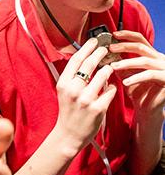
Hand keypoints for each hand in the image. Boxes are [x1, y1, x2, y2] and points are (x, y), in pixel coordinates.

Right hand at [55, 38, 116, 153]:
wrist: (69, 133)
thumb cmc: (68, 110)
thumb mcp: (63, 91)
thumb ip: (72, 76)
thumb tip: (85, 58)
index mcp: (63, 83)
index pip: (76, 60)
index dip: (86, 48)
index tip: (94, 41)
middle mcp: (74, 89)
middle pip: (89, 64)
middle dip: (100, 53)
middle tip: (105, 49)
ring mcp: (86, 99)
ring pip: (103, 75)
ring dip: (108, 69)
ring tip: (109, 68)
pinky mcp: (98, 108)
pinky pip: (110, 91)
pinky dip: (112, 87)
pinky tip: (110, 86)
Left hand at [110, 30, 164, 113]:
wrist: (149, 108)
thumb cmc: (137, 91)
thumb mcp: (126, 75)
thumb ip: (119, 64)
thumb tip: (103, 55)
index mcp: (151, 55)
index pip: (140, 39)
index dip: (127, 34)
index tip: (114, 34)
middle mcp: (159, 59)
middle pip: (141, 47)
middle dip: (124, 46)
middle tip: (110, 48)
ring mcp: (164, 68)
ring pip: (144, 61)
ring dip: (127, 63)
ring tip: (113, 67)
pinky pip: (150, 75)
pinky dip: (136, 77)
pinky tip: (125, 82)